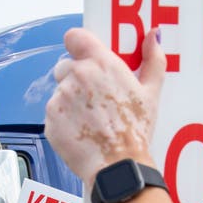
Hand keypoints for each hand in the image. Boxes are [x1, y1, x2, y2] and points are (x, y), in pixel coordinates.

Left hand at [45, 27, 166, 188]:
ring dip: (70, 102)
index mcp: (100, 63)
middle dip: (76, 78)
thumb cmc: (135, 130)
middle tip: (95, 99)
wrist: (117, 166)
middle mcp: (75, 76)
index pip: (75, 37)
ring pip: (59, 92)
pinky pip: (53, 114)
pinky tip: (82, 132)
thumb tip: (153, 35)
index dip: (78, 45)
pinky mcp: (49, 120)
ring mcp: (59, 98)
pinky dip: (64, 121)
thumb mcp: (151, 93)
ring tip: (91, 120)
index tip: (84, 55)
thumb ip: (152, 60)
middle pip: (65, 66)